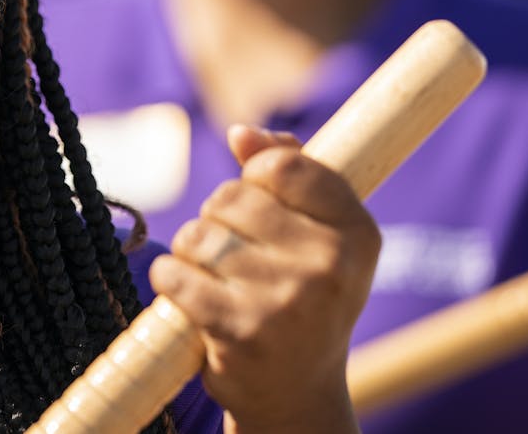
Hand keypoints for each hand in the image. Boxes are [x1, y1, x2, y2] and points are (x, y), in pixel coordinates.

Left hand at [148, 126, 379, 433]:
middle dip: (217, 219)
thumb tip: (241, 133)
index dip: (254, 177)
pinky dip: (169, 278)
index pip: (283, 165)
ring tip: (211, 276)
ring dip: (191, 251)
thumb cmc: (302, 297)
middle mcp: (331, 265)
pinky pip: (177, 275)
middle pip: (231, 198)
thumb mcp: (317, 235)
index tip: (257, 202)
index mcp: (358, 232)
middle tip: (232, 253)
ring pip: (200, 235)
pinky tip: (185, 292)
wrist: (296, 392)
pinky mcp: (241, 331)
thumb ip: (288, 170)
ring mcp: (288, 301)